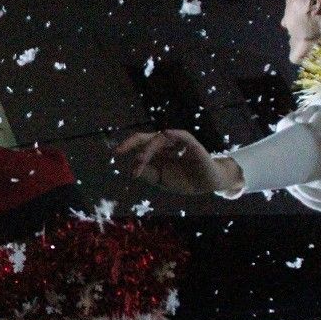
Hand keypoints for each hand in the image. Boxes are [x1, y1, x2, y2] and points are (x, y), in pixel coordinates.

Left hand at [114, 129, 242, 194]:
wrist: (206, 185)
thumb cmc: (183, 180)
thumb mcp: (160, 178)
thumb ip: (146, 171)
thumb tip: (130, 165)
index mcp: (157, 150)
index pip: (140, 144)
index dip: (128, 146)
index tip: (115, 153)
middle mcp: (166, 143)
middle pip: (145, 138)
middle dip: (131, 143)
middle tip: (118, 151)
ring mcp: (178, 141)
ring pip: (158, 139)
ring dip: (147, 151)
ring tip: (140, 162)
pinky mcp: (191, 143)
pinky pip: (181, 135)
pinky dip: (173, 135)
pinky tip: (165, 137)